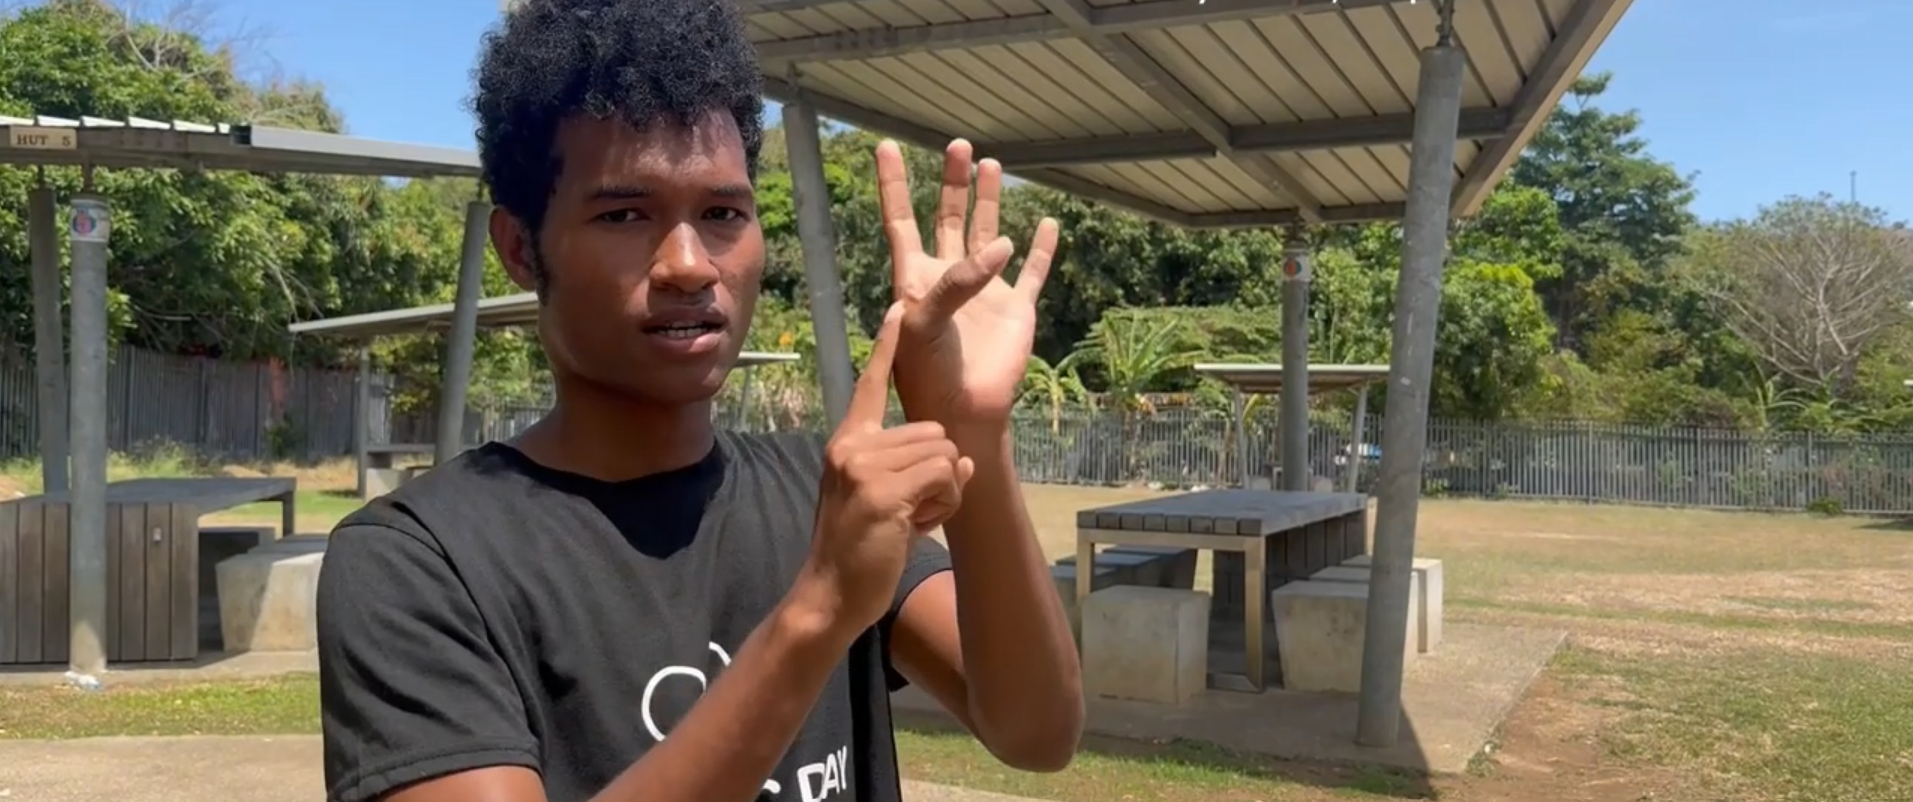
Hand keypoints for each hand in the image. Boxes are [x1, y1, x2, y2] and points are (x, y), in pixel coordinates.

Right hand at [800, 306, 976, 634]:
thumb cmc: (859, 551)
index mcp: (848, 441)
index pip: (872, 384)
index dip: (887, 347)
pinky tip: (915, 528)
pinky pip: (943, 476)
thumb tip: (961, 460)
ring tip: (911, 520)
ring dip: (944, 492)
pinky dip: (944, 504)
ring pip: (943, 453)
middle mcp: (852, 445)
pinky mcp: (882, 491)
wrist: (830, 594)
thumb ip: (915, 472)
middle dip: (939, 473)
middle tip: (912, 511)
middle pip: (934, 430)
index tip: (899, 308)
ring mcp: (864, 466)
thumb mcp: (885, 500)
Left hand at [876, 139, 1058, 428]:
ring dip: (988, 201)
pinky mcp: (1015, 309)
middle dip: (952, 182)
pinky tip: (1047, 224)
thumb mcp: (926, 322)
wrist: (962, 412)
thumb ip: (956, 282)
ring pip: (987, 233)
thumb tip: (999, 243)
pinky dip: (1041, 248)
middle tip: (958, 145)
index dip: (894, 185)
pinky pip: (1032, 271)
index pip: (901, 220)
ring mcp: (984, 291)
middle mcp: (950, 278)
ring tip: (990, 165)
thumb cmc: (929, 372)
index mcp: (916, 277)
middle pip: (948, 217)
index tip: (884, 147)